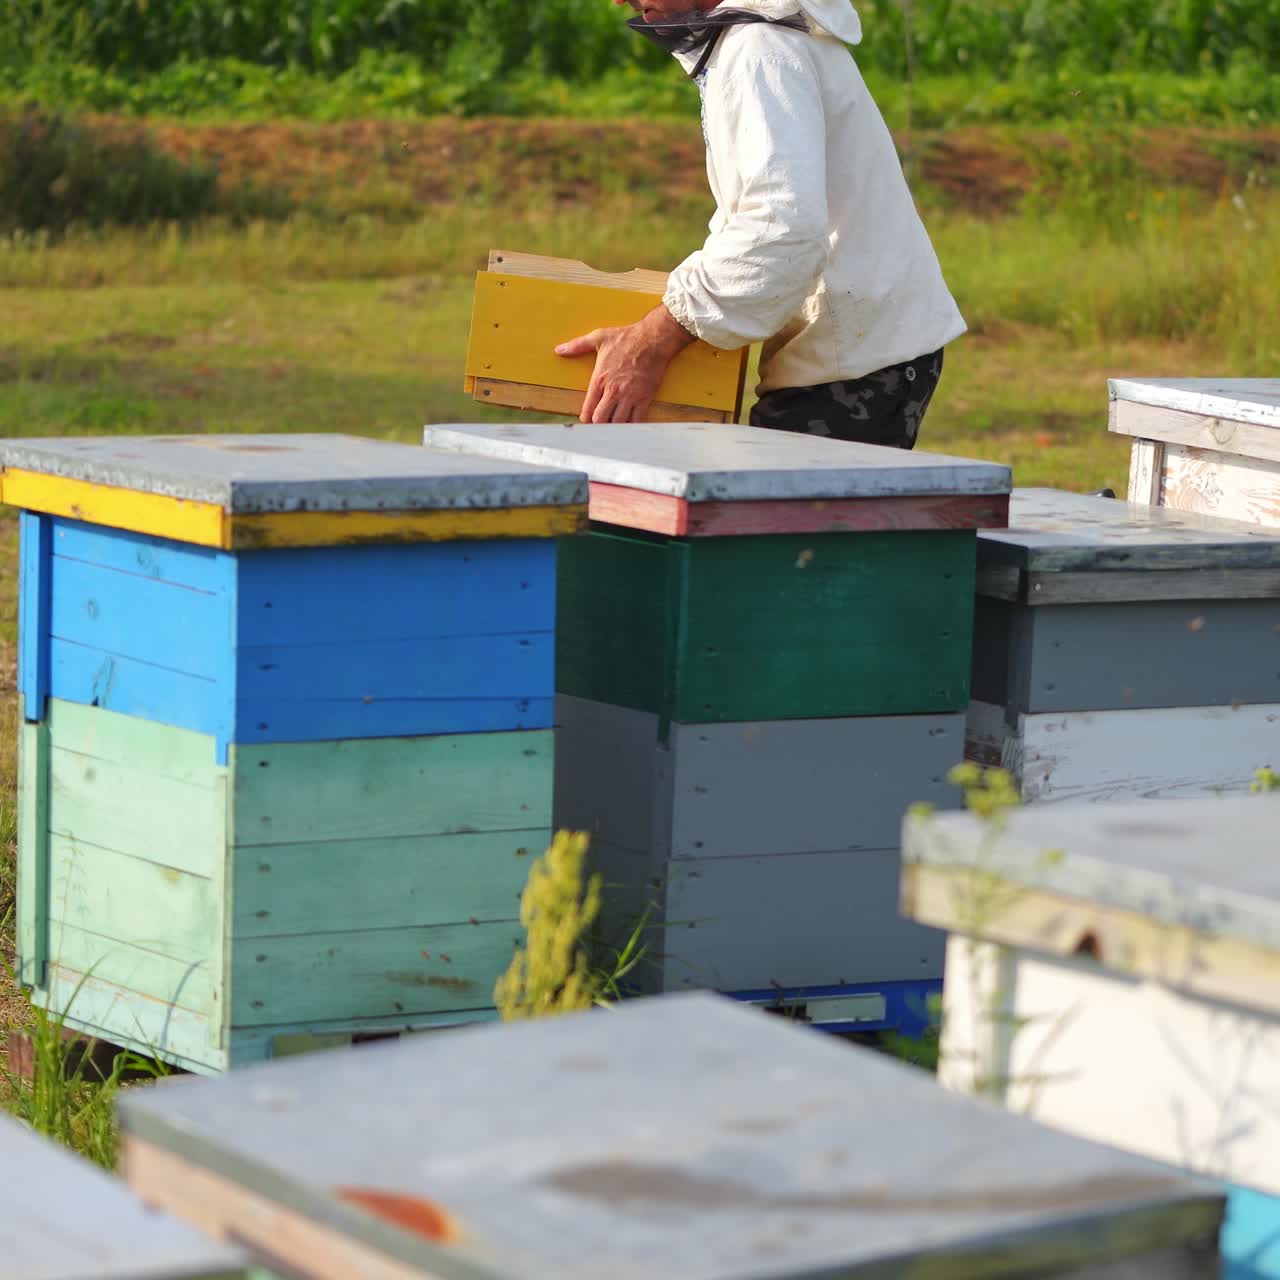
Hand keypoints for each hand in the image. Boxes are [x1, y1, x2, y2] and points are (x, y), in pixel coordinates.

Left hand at [555, 305, 693, 423]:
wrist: (653, 339)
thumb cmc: (627, 338)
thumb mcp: (599, 338)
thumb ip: (577, 345)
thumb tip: (560, 350)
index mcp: (600, 379)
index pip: (588, 409)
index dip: (586, 418)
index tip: (587, 419)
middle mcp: (613, 390)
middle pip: (601, 420)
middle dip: (599, 424)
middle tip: (601, 422)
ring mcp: (630, 396)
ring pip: (618, 423)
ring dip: (615, 426)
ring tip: (614, 424)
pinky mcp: (644, 398)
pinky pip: (637, 420)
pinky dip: (632, 425)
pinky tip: (629, 424)